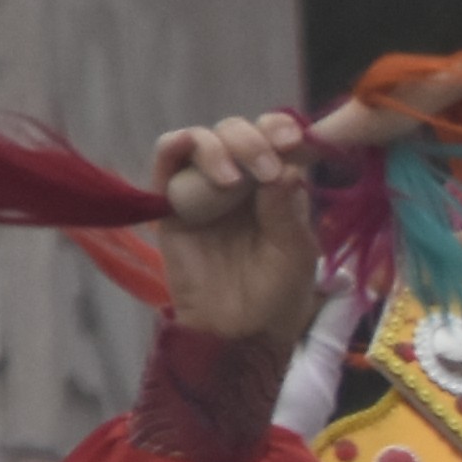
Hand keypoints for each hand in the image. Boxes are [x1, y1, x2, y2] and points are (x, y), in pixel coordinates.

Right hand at [149, 111, 319, 357]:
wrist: (236, 332)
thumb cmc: (277, 295)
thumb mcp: (296, 254)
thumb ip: (287, 210)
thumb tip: (286, 165)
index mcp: (279, 187)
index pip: (279, 141)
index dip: (285, 130)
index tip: (294, 139)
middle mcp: (242, 180)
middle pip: (241, 132)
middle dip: (255, 139)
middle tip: (268, 168)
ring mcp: (204, 187)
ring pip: (205, 138)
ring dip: (221, 145)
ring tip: (234, 180)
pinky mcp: (169, 200)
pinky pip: (166, 159)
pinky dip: (177, 145)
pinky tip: (190, 147)